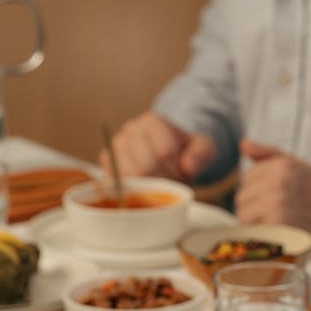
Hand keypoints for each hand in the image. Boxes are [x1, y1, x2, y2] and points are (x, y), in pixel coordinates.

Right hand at [98, 110, 215, 180]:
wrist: (169, 156)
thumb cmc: (185, 153)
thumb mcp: (203, 149)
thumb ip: (201, 155)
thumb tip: (188, 167)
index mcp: (152, 121)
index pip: (164, 153)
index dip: (175, 170)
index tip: (180, 173)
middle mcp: (130, 130)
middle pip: (144, 167)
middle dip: (160, 180)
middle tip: (168, 180)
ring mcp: (115, 147)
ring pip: (129, 177)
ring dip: (146, 187)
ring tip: (156, 181)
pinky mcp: (107, 164)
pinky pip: (116, 183)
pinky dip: (131, 190)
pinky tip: (142, 185)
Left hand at [236, 139, 310, 256]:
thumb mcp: (298, 166)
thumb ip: (269, 155)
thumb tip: (244, 145)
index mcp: (281, 166)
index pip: (247, 179)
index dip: (257, 191)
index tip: (276, 198)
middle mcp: (277, 182)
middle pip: (242, 200)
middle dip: (254, 209)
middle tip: (277, 215)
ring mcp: (276, 205)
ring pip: (244, 218)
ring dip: (256, 225)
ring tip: (277, 225)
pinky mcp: (277, 227)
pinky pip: (253, 233)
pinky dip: (261, 238)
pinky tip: (276, 236)